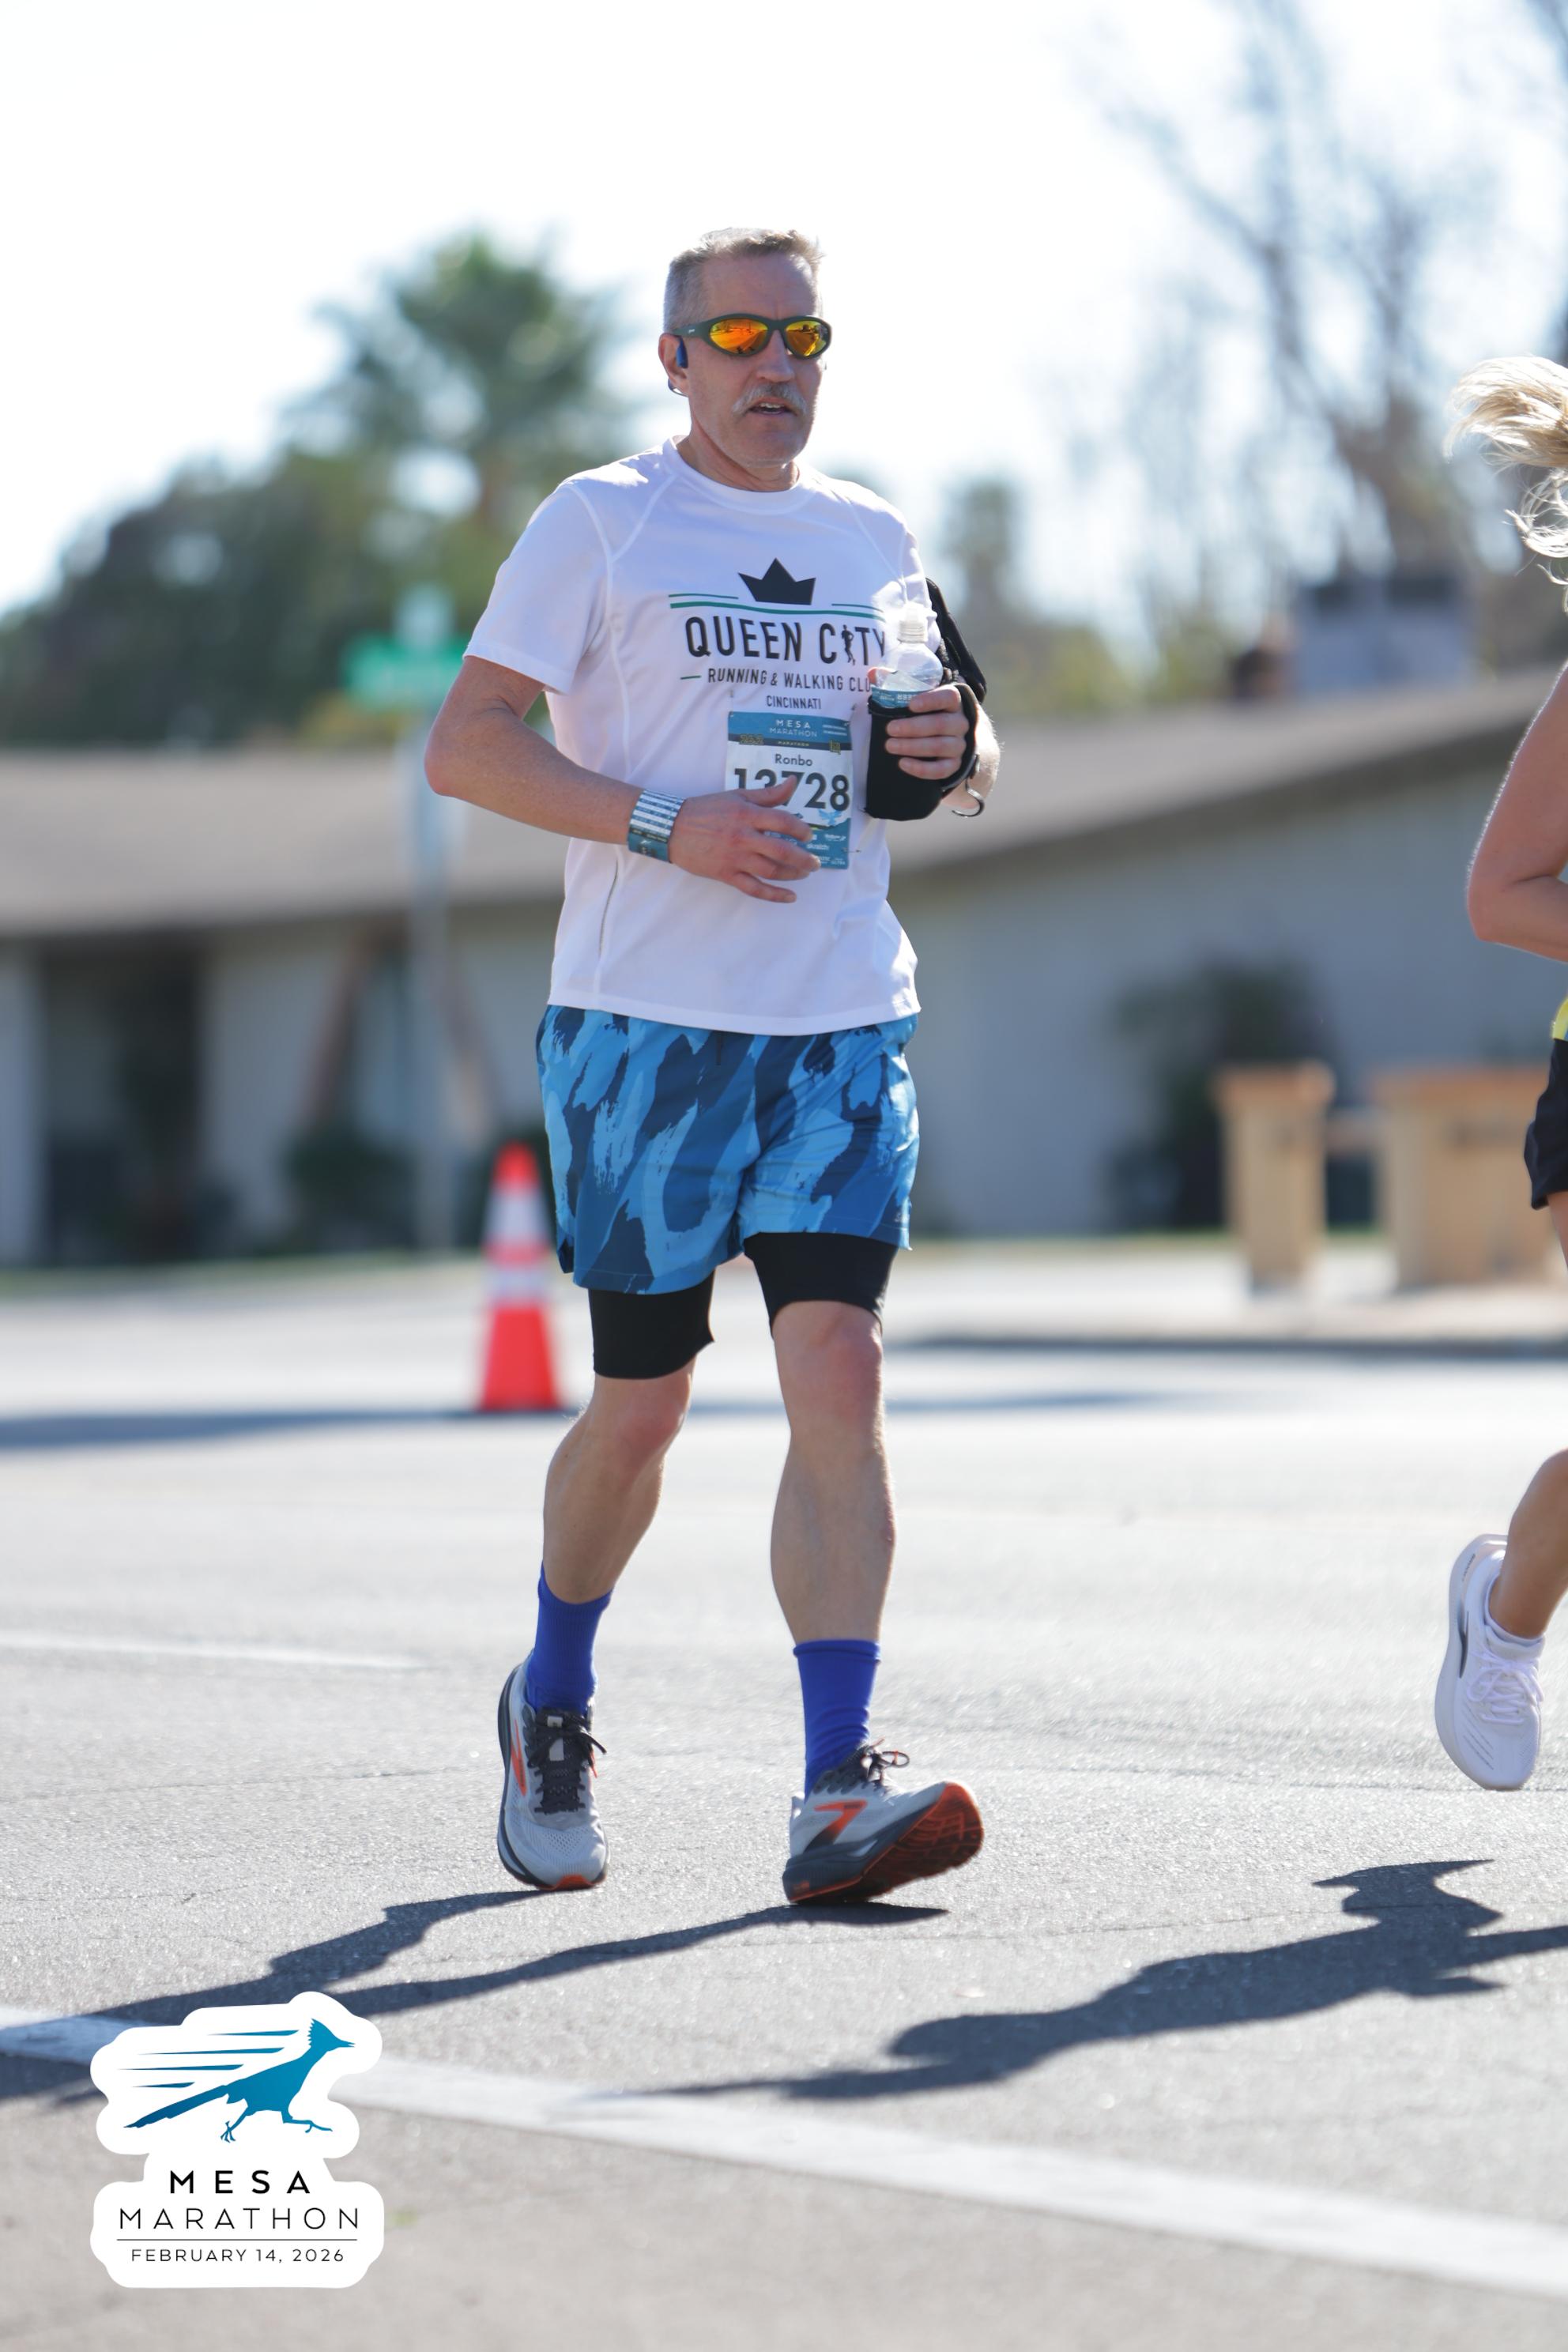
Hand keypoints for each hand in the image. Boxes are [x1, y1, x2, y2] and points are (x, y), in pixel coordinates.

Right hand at [668, 779, 819, 903]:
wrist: (672, 828)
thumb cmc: (706, 810)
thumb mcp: (737, 796)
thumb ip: (768, 793)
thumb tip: (793, 782)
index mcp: (746, 814)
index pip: (782, 821)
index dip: (800, 829)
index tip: (809, 836)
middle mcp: (743, 837)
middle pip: (782, 850)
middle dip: (804, 858)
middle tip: (815, 862)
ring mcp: (735, 858)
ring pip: (771, 871)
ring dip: (793, 874)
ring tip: (804, 874)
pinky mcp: (726, 874)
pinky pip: (754, 888)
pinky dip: (774, 895)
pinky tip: (790, 896)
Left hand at [879, 681, 967, 781]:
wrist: (944, 739)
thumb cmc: (925, 713)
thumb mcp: (914, 697)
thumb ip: (894, 683)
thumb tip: (873, 673)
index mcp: (952, 702)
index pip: (949, 698)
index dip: (931, 701)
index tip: (910, 705)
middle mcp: (960, 722)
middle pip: (942, 724)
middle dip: (913, 727)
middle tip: (890, 729)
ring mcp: (959, 745)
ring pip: (940, 746)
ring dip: (913, 747)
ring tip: (890, 746)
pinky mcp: (954, 765)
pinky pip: (942, 769)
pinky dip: (922, 768)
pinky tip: (903, 763)